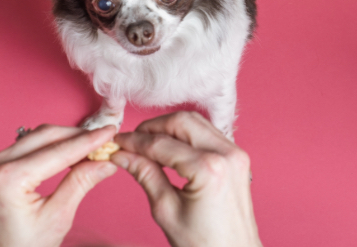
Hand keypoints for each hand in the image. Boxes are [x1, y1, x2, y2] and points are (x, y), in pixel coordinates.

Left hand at [0, 125, 118, 246]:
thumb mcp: (57, 218)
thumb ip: (80, 183)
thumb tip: (105, 162)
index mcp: (8, 179)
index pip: (58, 151)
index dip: (88, 141)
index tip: (110, 132)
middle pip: (46, 136)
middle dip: (78, 136)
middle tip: (105, 140)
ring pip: (36, 137)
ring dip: (65, 139)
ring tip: (91, 147)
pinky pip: (26, 147)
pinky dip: (50, 147)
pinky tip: (69, 153)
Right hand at [113, 111, 260, 246]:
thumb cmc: (204, 244)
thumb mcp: (166, 211)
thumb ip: (145, 175)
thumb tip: (122, 154)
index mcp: (208, 169)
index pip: (162, 144)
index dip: (135, 141)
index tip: (117, 143)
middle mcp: (227, 154)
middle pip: (182, 121)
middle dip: (153, 127)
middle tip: (131, 140)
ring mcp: (236, 153)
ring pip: (196, 122)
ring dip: (169, 128)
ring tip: (146, 144)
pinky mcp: (238, 157)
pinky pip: (208, 134)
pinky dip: (186, 136)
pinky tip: (169, 148)